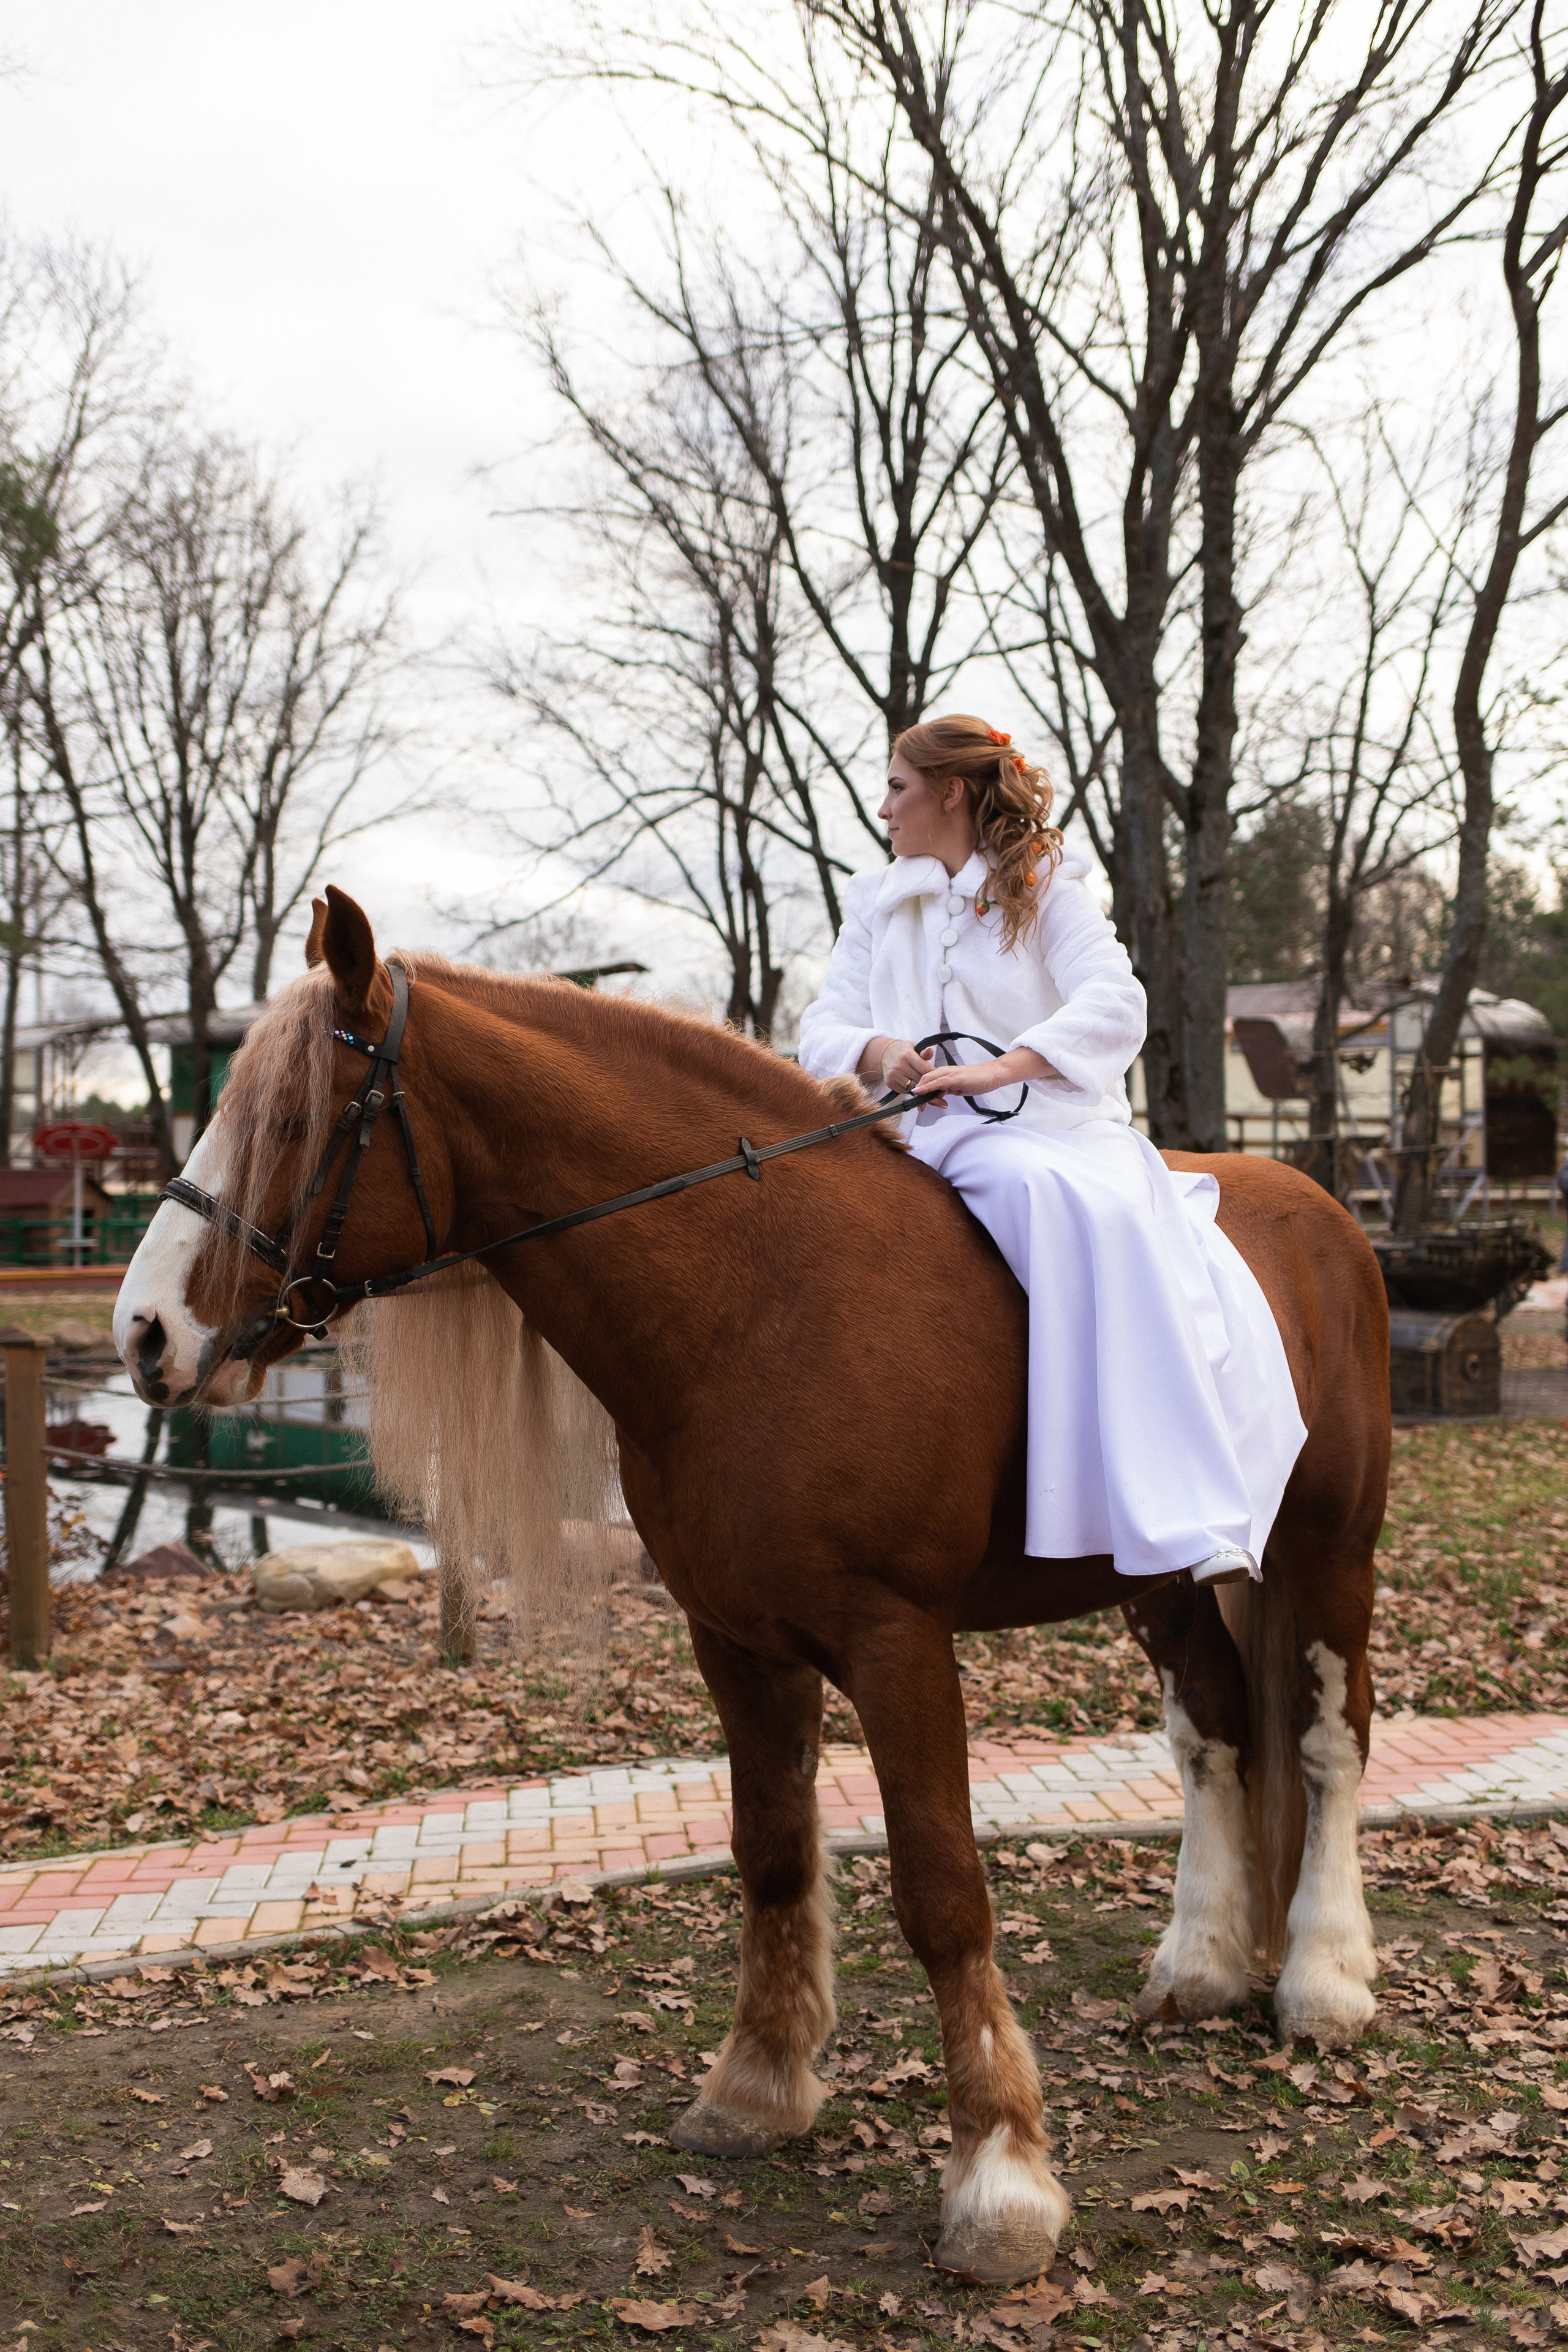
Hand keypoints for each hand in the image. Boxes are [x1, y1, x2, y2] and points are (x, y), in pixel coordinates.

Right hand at [879, 1040, 936, 1094]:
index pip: (925, 1069)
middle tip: (934, 1083)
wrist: (885, 1054)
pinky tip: (915, 1086)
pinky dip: (912, 1090)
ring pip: (913, 1088)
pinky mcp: (890, 1083)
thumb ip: (924, 1052)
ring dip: (920, 1088)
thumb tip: (930, 1051)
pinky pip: (905, 1091)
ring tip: (926, 1086)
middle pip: (920, 1080)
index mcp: (907, 1055)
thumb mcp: (915, 1047)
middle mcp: (899, 1066)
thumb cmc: (904, 1050)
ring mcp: (893, 1076)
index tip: (938, 1076)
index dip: (933, 1074)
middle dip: (928, 1082)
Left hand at [908, 1046, 1058, 1102]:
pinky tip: (919, 1091)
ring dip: (919, 1090)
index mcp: (944, 1073)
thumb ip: (947, 1090)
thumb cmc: (978, 1080)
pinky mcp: (955, 1077)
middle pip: (923, 1078)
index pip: (926, 1079)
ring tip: (913, 1101)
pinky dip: (926, 1087)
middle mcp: (944, 1070)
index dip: (919, 1089)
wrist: (992, 1075)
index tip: (914, 1100)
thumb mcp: (958, 1087)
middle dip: (917, 1092)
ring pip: (928, 1079)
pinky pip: (937, 1081)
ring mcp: (949, 1073)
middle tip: (914, 1105)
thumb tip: (938, 1096)